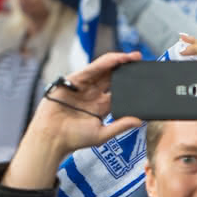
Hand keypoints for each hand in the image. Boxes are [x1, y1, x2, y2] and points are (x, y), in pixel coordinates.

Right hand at [5, 51, 142, 188]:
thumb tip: (140, 121)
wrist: (52, 138)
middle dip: (126, 68)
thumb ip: (120, 126)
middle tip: (139, 60)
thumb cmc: (73, 139)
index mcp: (101, 106)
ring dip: (117, 61)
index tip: (145, 78)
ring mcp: (83, 86)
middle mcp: (92, 94)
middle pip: (112, 77)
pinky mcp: (73, 81)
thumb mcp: (102, 134)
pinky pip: (91, 69)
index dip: (131, 83)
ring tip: (132, 57)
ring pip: (103, 70)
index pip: (119, 90)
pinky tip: (116, 59)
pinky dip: (104, 63)